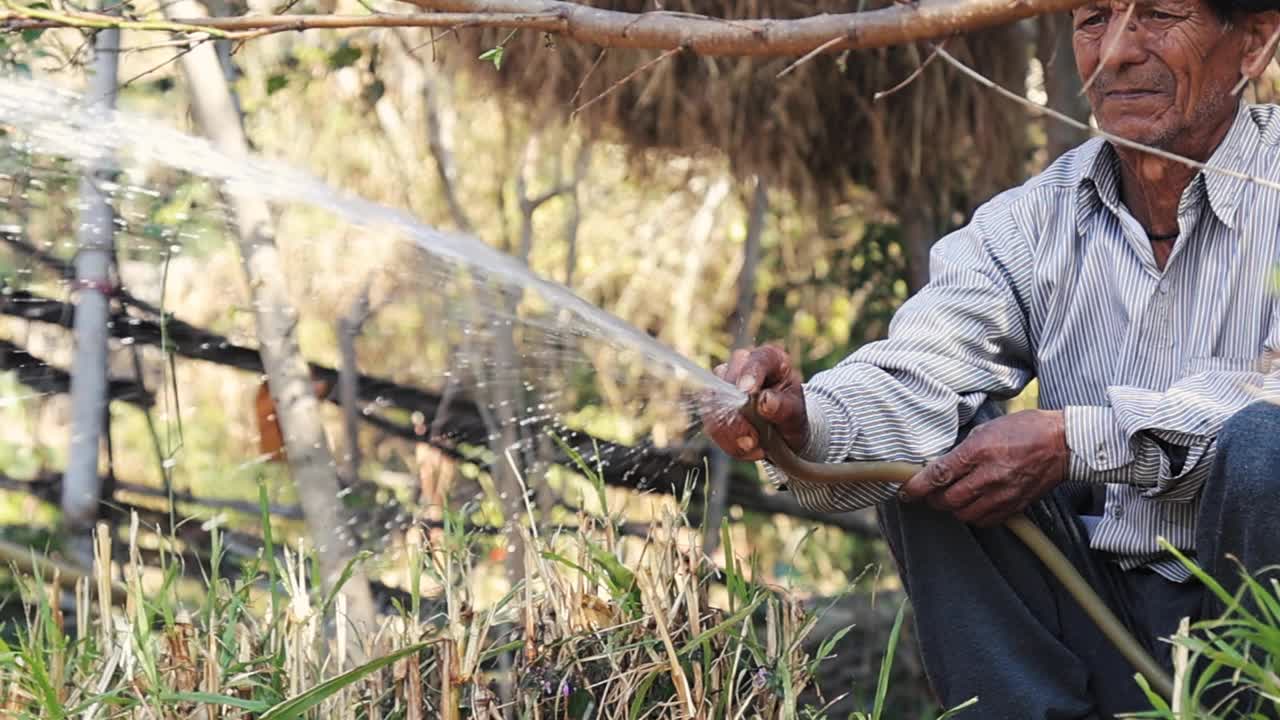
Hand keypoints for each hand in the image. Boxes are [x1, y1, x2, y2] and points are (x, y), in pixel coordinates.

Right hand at [701, 345, 807, 461]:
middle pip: (726, 383)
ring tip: (753, 449)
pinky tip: (747, 450)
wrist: (783, 432)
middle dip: (736, 416)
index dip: (749, 373)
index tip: (747, 391)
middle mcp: (742, 366)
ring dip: (731, 434)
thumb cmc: (792, 415)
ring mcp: (723, 384)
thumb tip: (766, 401)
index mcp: (769, 359)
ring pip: (713, 407)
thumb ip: (784, 406)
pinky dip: (728, 443)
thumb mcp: (796, 412)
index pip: (757, 360)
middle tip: (752, 440)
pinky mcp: (713, 406)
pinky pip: (711, 425)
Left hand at [897, 409, 1068, 526]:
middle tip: (930, 492)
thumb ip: (962, 450)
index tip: (905, 492)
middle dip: (932, 498)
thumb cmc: (1025, 429)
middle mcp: (989, 476)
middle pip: (947, 499)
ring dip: (952, 508)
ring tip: (952, 497)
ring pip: (963, 514)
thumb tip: (941, 465)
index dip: (917, 487)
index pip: (938, 475)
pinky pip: (984, 520)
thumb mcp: (986, 429)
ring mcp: (1003, 494)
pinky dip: (973, 515)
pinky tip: (974, 504)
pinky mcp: (1015, 506)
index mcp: (978, 452)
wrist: (1062, 444)